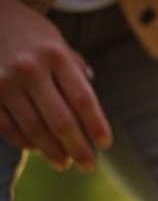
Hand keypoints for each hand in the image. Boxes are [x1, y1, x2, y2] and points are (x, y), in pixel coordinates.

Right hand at [0, 0, 111, 169]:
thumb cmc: (29, 34)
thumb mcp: (57, 42)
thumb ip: (75, 75)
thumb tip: (92, 113)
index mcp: (55, 55)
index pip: (83, 99)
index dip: (97, 126)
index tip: (105, 145)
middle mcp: (30, 68)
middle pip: (62, 121)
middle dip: (79, 149)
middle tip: (89, 165)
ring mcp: (4, 80)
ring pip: (35, 129)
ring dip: (53, 152)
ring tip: (64, 163)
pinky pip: (8, 127)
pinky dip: (24, 142)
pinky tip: (36, 149)